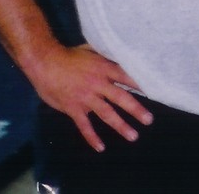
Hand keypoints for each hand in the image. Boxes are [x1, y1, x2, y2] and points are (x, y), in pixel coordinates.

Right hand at [27, 44, 153, 151]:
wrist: (44, 62)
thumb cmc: (67, 55)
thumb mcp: (90, 50)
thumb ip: (104, 56)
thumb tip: (118, 54)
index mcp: (103, 69)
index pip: (126, 77)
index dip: (140, 85)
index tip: (154, 92)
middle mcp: (98, 84)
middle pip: (121, 98)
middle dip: (136, 109)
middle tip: (149, 120)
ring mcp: (86, 98)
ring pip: (107, 114)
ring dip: (121, 126)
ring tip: (133, 136)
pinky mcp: (74, 108)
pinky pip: (84, 126)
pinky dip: (92, 137)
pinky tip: (100, 147)